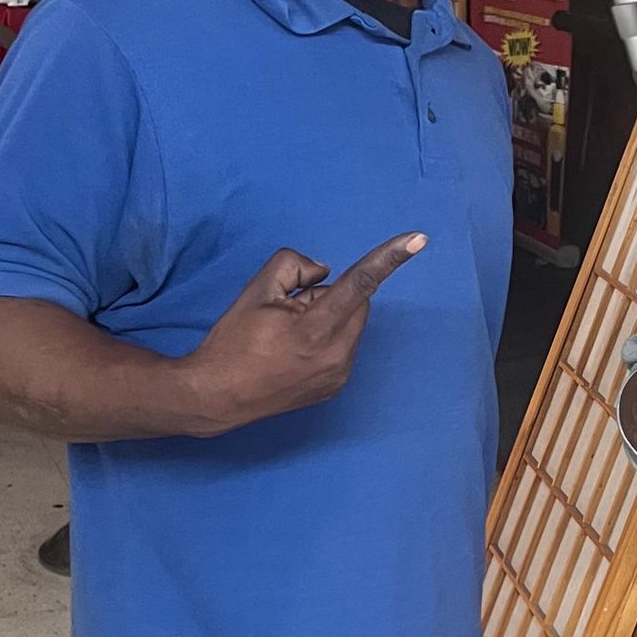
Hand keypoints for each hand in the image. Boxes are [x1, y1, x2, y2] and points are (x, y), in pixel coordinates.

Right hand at [181, 235, 423, 433]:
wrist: (217, 397)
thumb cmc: (233, 342)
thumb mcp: (257, 289)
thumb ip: (295, 265)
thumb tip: (325, 272)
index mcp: (315, 330)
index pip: (360, 283)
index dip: (389, 258)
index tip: (419, 239)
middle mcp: (337, 356)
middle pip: (358, 302)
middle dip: (331, 296)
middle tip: (291, 311)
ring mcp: (340, 375)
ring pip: (353, 324)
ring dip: (331, 318)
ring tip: (289, 337)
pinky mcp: (337, 387)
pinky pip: (346, 346)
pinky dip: (329, 339)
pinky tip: (296, 353)